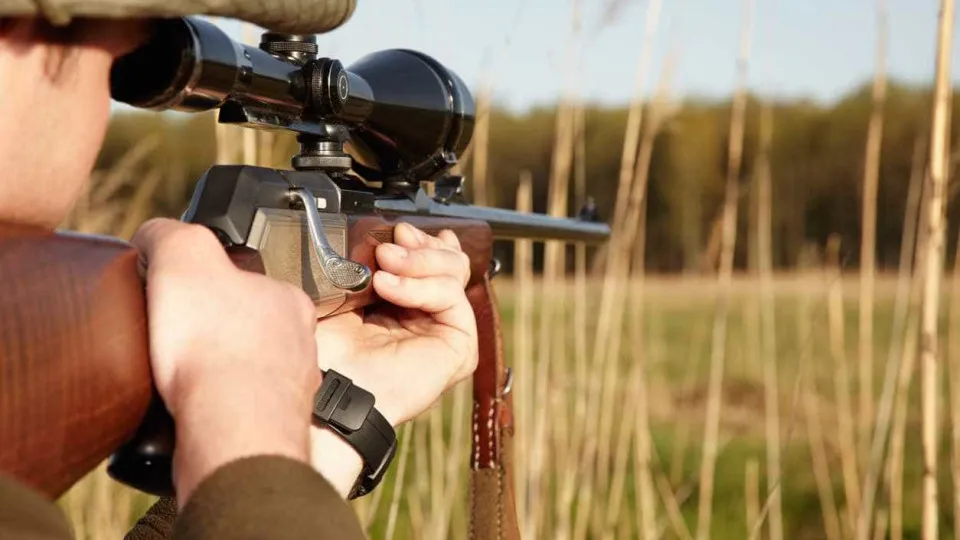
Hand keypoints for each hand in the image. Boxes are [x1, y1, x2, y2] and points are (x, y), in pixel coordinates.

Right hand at [132, 218, 320, 501]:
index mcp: (288, 299)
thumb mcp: (184, 256)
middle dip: (213, 331)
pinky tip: (190, 408)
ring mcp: (289, 389)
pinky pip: (238, 412)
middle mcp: (299, 343)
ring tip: (179, 375)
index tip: (180, 295)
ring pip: (247, 371)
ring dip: (215, 372)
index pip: (245, 279)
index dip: (206, 284)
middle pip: (248, 327)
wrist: (231, 429)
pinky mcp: (269, 430)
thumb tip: (155, 235)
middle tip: (175, 337)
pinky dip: (214, 409)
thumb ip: (170, 235)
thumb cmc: (216, 344)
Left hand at [313, 222, 478, 425]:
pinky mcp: (460, 346)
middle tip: (387, 246)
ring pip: (455, 272)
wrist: (328, 385)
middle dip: (420, 246)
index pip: (434, 257)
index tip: (396, 230)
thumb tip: (393, 234)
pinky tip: (387, 288)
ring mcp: (447, 331)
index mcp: (406, 303)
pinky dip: (420, 286)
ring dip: (417, 262)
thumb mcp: (347, 290)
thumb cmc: (327, 348)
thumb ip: (373, 261)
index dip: (421, 239)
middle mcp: (430, 316)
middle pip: (451, 260)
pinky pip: (452, 297)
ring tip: (381, 269)